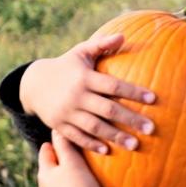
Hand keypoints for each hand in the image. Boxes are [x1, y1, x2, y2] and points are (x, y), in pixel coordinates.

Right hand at [20, 33, 155, 153]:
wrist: (32, 84)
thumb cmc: (66, 66)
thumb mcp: (81, 53)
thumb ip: (101, 44)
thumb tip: (123, 35)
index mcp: (85, 78)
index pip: (113, 86)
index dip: (133, 92)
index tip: (153, 99)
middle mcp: (76, 96)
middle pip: (108, 109)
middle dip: (130, 119)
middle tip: (151, 129)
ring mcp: (67, 112)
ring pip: (94, 127)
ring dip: (115, 136)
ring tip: (135, 145)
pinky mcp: (59, 125)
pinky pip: (77, 137)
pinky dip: (91, 145)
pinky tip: (108, 151)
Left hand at [38, 131, 112, 186]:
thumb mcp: (73, 163)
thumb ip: (65, 146)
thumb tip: (57, 130)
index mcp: (44, 174)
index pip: (45, 153)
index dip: (53, 144)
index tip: (61, 138)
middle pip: (49, 172)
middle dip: (58, 164)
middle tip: (72, 157)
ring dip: (63, 183)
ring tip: (77, 179)